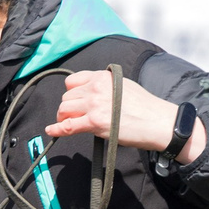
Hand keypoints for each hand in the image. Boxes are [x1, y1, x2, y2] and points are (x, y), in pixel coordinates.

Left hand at [45, 71, 206, 163]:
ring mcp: (94, 104)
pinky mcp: (94, 122)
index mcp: (103, 77)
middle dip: (69, 108)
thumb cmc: (144, 107)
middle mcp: (96, 88)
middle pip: (67, 97)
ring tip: (72, 124)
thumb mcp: (123, 85)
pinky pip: (68, 126)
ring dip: (65, 118)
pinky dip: (57, 129)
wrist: (157, 122)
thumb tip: (90, 92)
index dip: (72, 93)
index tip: (75, 101)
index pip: (73, 81)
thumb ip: (105, 86)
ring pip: (64, 110)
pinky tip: (51, 131)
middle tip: (76, 116)